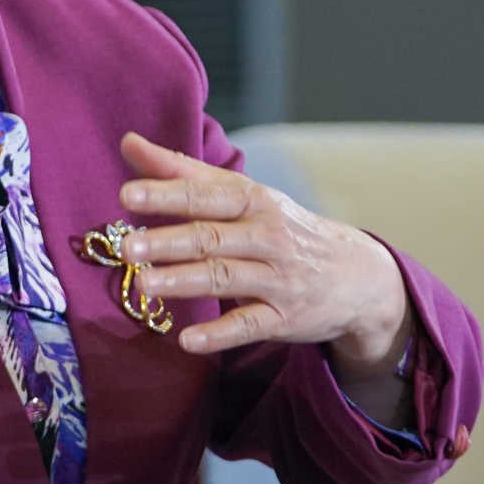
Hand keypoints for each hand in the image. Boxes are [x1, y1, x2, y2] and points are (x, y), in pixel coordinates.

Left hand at [114, 132, 410, 375]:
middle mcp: (268, 236)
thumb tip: (128, 143)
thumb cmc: (281, 228)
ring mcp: (278, 279)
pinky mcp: (284, 319)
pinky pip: (249, 326)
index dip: (167, 194)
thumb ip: (184, 172)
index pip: (206, 194)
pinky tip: (187, 340)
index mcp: (254, 201)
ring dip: (185, 282)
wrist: (357, 275)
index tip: (127, 194)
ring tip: (145, 285)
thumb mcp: (243, 194)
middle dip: (169, 241)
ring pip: (226, 278)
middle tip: (128, 247)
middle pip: (212, 237)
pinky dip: (219, 334)